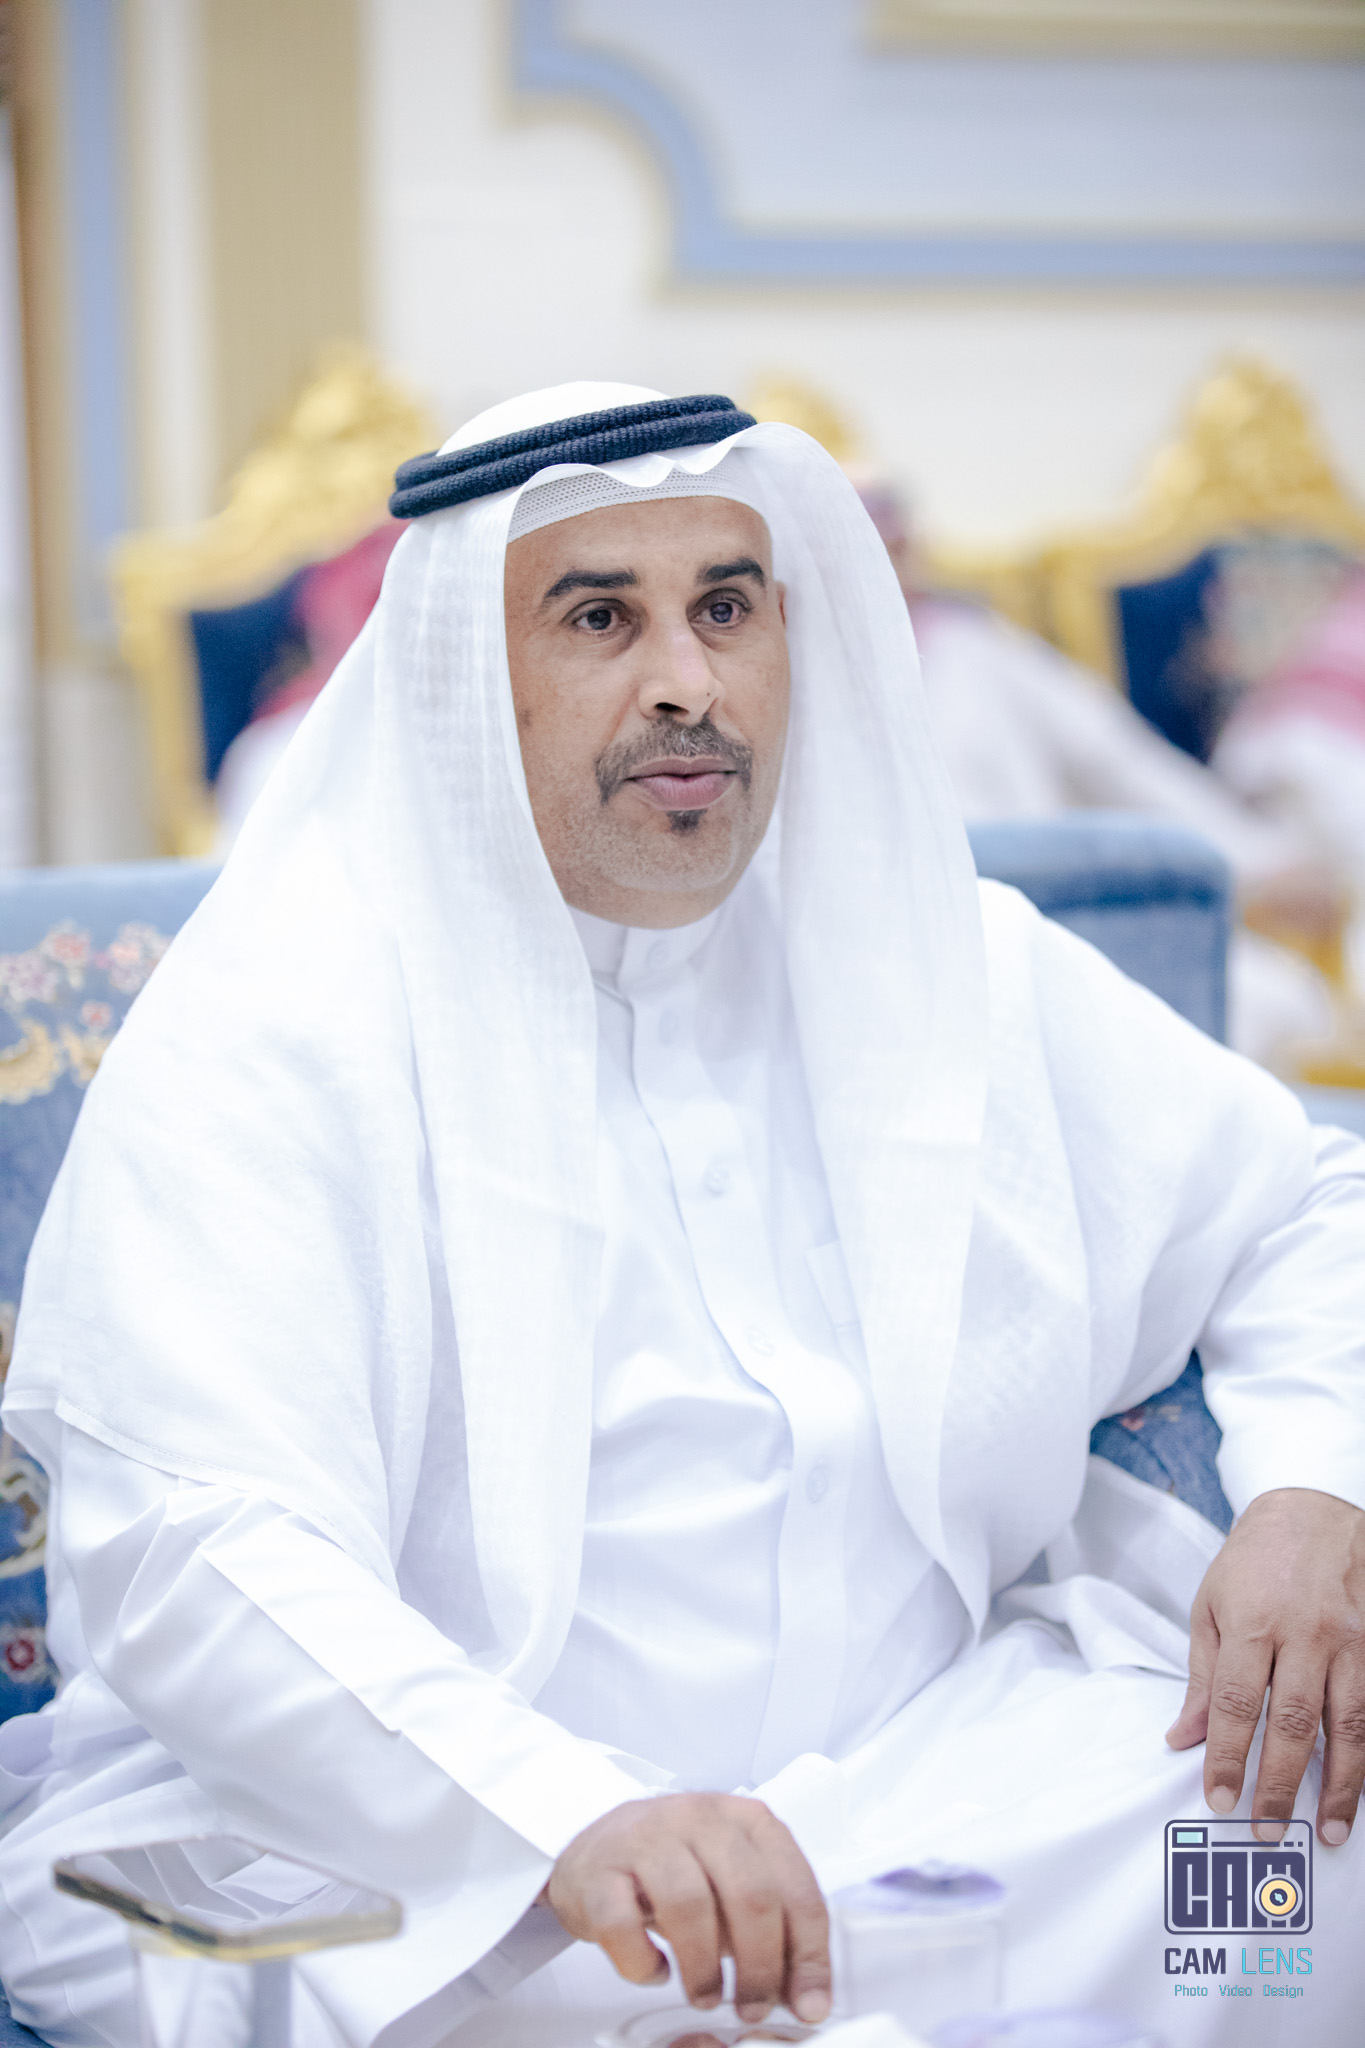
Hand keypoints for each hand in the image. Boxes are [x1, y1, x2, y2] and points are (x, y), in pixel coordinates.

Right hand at [546, 1792, 830, 2023]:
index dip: (809, 1954)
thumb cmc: (675, 1869)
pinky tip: (655, 1970)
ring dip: (704, 1969)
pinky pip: (622, 1924)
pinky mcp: (600, 1868)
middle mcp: (700, 1817)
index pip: (796, 1886)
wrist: (598, 1850)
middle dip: (760, 1967)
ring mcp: (647, 1837)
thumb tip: (803, 1991)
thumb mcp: (731, 1883)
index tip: (809, 2003)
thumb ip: (771, 1926)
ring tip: (706, 1995)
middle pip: (750, 1894)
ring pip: (690, 1905)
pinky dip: (643, 1962)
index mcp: (746, 1820)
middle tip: (753, 2007)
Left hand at [1167, 1487, 1364, 1844]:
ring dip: (1341, 1786)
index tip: (1219, 1799)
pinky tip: (1360, 1787)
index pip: (1237, 1704)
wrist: (1311, 1511)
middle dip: (1280, 1784)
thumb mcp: (1211, 1607)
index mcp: (1254, 1622)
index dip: (1227, 1757)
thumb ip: (1203, 1678)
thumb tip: (1183, 1738)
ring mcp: (1350, 1641)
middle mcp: (1306, 1634)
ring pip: (1348, 1726)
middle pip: (1295, 1723)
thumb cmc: (1253, 1562)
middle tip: (1265, 1830)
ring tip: (1328, 1832)